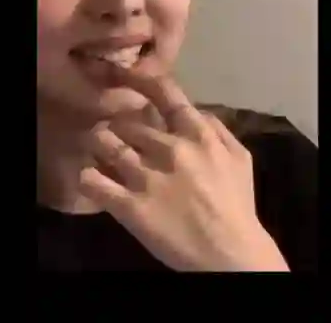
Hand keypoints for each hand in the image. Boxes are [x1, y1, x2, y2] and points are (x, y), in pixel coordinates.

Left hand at [80, 68, 288, 271]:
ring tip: (102, 149)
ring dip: (101, 143)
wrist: (230, 254)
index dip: (143, 80)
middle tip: (117, 132)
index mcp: (197, 135)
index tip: (129, 76)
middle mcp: (169, 148)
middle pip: (128, 121)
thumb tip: (197, 110)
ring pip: (106, 143)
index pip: (166, 94)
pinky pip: (93, 181)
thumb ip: (219, 128)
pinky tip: (94, 177)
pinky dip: (89, 176)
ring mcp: (146, 176)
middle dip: (121, 125)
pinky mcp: (129, 205)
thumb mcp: (241, 158)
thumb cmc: (237, 204)